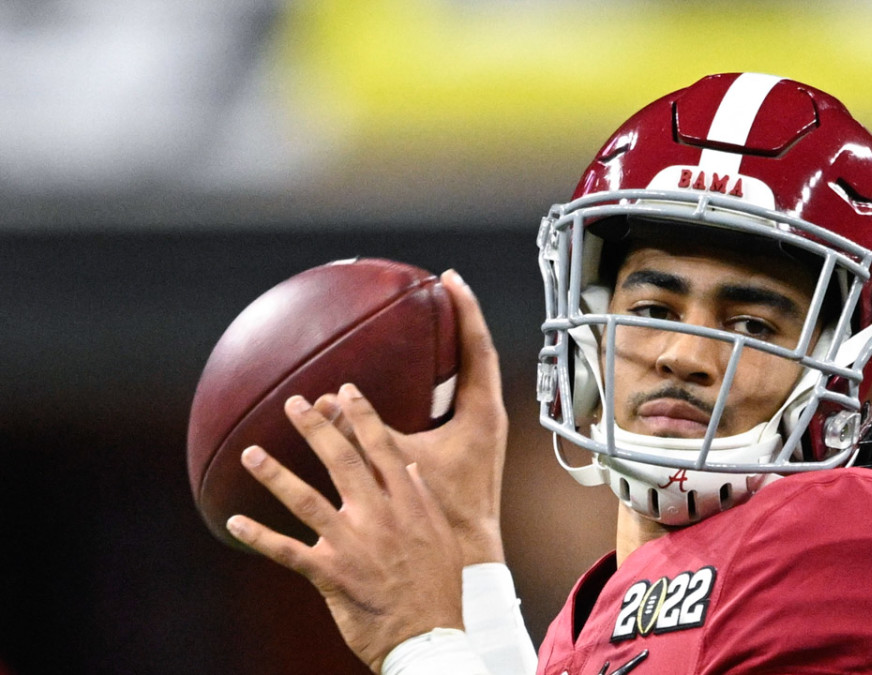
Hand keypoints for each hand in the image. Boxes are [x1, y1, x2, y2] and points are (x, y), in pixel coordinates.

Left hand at [227, 388, 463, 672]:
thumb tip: (407, 466)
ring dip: (275, 474)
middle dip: (316, 429)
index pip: (382, 449)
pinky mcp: (330, 574)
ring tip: (250, 452)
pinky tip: (233, 524)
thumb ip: (421, 499)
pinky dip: (259, 538)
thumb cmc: (437, 587)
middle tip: (293, 403)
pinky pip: (287, 552)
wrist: (428, 636)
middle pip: (342, 462)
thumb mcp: (441, 536)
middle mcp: (378, 518)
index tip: (346, 391)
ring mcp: (352, 545)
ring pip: (306, 501)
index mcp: (407, 505)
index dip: (362, 416)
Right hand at [315, 270, 508, 564]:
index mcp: (482, 412)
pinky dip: (440, 381)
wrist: (468, 554)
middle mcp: (487, 416)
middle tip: (436, 290)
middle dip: (458, 320)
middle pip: (477, 354)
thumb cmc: (441, 512)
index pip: (478, 346)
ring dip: (451, 349)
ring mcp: (482, 431)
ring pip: (470, 377)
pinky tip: (416, 378)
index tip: (449, 278)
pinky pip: (458, 400)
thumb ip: (360, 431)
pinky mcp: (471, 447)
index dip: (466, 309)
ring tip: (427, 322)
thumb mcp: (398, 462)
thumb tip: (320, 402)